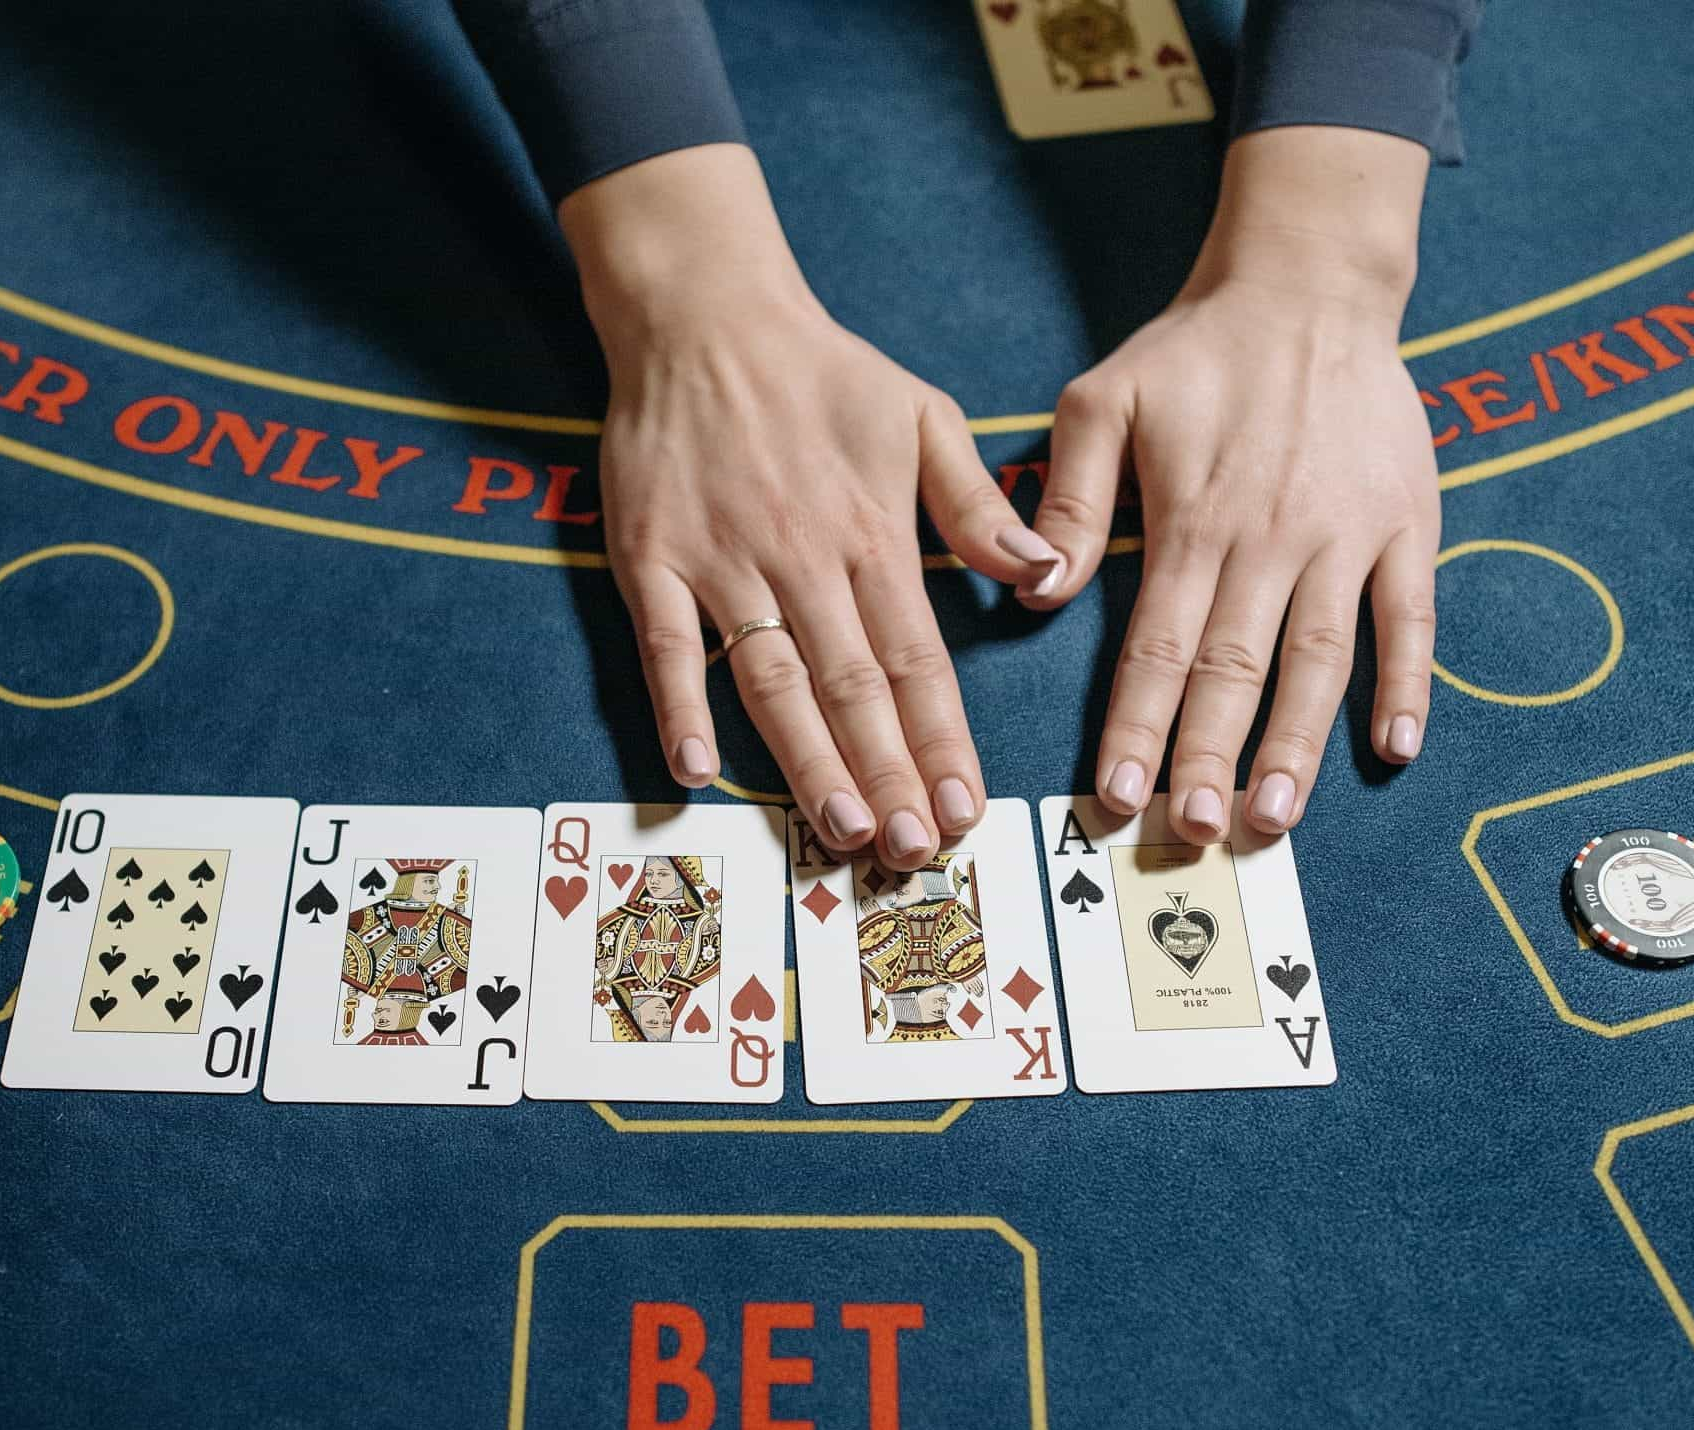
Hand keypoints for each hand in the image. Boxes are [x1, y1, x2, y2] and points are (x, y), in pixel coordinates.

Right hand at [561, 146, 1064, 867]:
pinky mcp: (650, 560)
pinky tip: (698, 771)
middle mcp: (803, 557)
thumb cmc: (821, 371)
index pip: (919, 659)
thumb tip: (1043, 578)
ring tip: (842, 830)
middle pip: (853, 686)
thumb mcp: (923, 418)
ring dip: (808, 761)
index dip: (942, 740)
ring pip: (772, 679)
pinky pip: (666, 646)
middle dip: (889, 775)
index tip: (967, 808)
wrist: (704, 313)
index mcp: (873, 533)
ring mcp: (722, 562)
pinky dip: (680, 706)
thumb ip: (978, 508)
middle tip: (916, 852)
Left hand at [1021, 127, 1442, 843]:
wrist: (1312, 284)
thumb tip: (1037, 590)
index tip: (1118, 799)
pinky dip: (1408, 684)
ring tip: (1275, 819)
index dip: (1138, 728)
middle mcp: (1272, 537)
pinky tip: (1394, 749)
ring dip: (1298, 746)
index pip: (1157, 647)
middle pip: (1237, 671)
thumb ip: (1069, 495)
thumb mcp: (1104, 397)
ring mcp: (1348, 535)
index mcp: (1193, 518)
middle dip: (1210, 760)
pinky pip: (1412, 616)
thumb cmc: (1195, 350)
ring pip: (1321, 660)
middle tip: (1192, 836)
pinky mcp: (1408, 523)